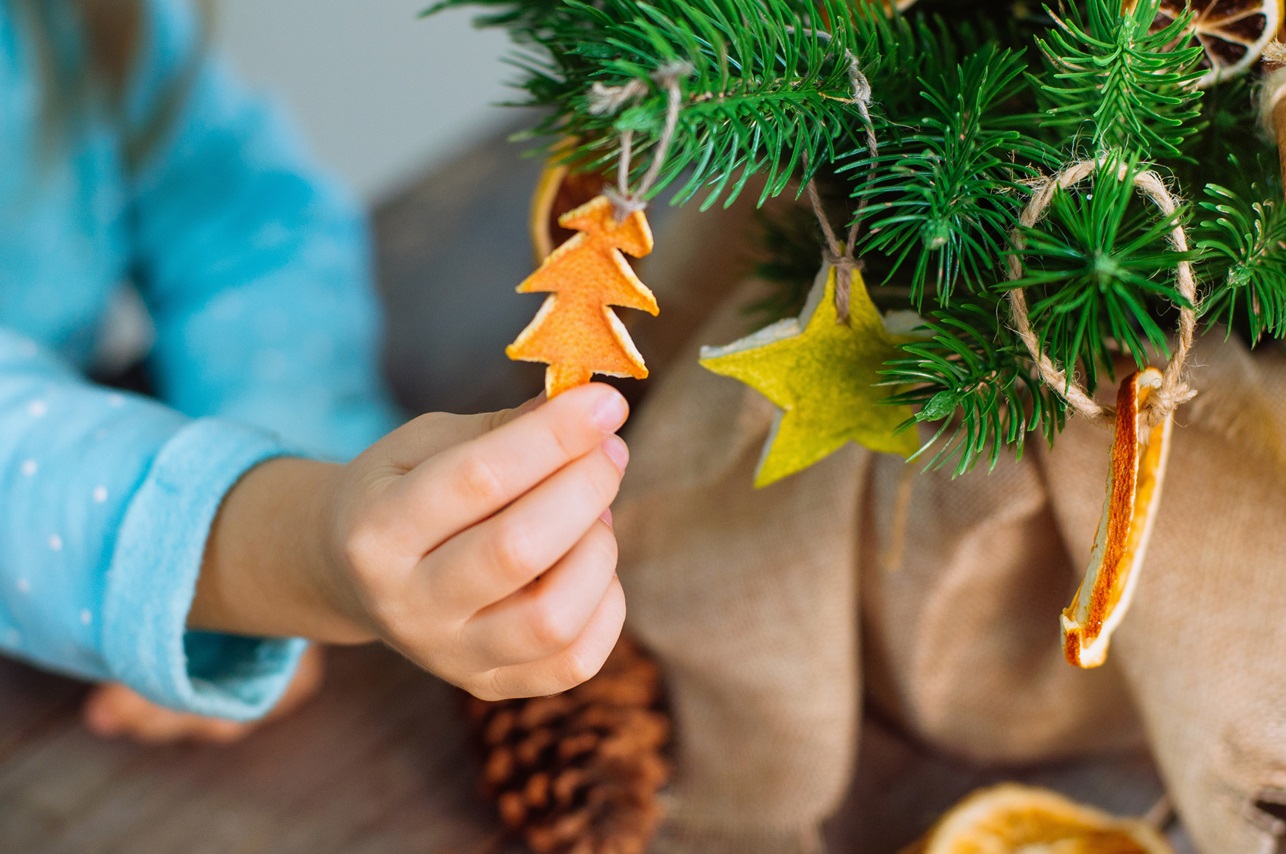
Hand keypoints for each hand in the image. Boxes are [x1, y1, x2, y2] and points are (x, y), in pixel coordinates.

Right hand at [191, 384, 630, 701]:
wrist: (352, 575)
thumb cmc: (400, 490)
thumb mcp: (424, 443)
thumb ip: (501, 428)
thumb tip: (589, 412)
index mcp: (377, 532)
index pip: (480, 479)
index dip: (555, 436)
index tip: (607, 403)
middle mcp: (408, 606)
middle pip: (518, 550)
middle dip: (585, 487)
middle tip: (610, 450)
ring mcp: (450, 657)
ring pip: (551, 618)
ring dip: (597, 550)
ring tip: (595, 513)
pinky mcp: (491, 685)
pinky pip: (575, 661)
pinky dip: (606, 604)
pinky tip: (590, 562)